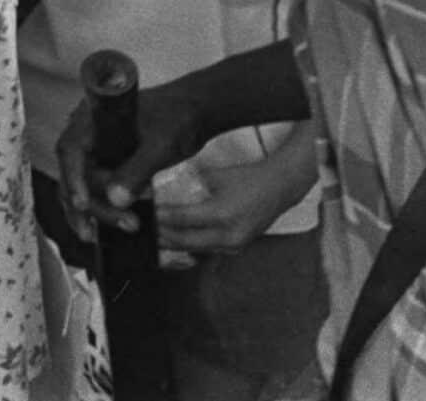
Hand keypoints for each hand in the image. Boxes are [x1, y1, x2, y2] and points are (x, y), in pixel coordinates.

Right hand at [53, 80, 208, 245]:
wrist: (193, 113)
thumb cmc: (178, 120)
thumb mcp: (160, 145)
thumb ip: (138, 170)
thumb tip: (116, 200)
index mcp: (92, 118)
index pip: (70, 150)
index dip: (73, 178)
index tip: (83, 204)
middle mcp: (86, 133)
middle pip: (74, 172)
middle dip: (91, 203)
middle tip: (121, 225)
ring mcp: (94, 148)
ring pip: (81, 184)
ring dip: (94, 210)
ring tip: (112, 232)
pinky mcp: (106, 161)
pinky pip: (94, 187)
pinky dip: (100, 206)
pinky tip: (111, 225)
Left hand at [158, 150, 301, 255]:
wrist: (279, 188)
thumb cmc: (247, 178)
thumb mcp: (214, 176)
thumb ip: (189, 183)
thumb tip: (162, 188)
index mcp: (222, 214)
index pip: (182, 220)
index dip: (161, 218)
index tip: (146, 214)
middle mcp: (229, 234)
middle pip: (186, 240)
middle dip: (163, 237)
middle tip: (146, 230)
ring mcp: (235, 244)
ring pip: (197, 248)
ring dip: (175, 244)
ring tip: (155, 237)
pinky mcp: (238, 247)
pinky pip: (209, 250)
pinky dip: (191, 246)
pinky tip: (177, 242)